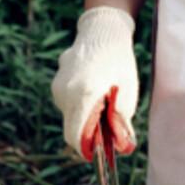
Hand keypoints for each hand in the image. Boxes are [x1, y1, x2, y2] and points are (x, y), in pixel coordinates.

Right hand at [50, 7, 137, 158]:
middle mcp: (65, 92)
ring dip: (84, 116)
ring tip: (103, 101)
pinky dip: (79, 104)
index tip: (97, 153)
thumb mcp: (127, 90)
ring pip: (69, 115)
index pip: (74, 137)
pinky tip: (93, 88)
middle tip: (108, 126)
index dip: (85, 150)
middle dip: (88, 133)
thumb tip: (123, 147)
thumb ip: (123, 121)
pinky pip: (66, 102)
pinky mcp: (56, 81)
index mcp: (84, 95)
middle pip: (71, 128)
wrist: (102, 30)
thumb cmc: (119, 60)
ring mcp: (58, 86)